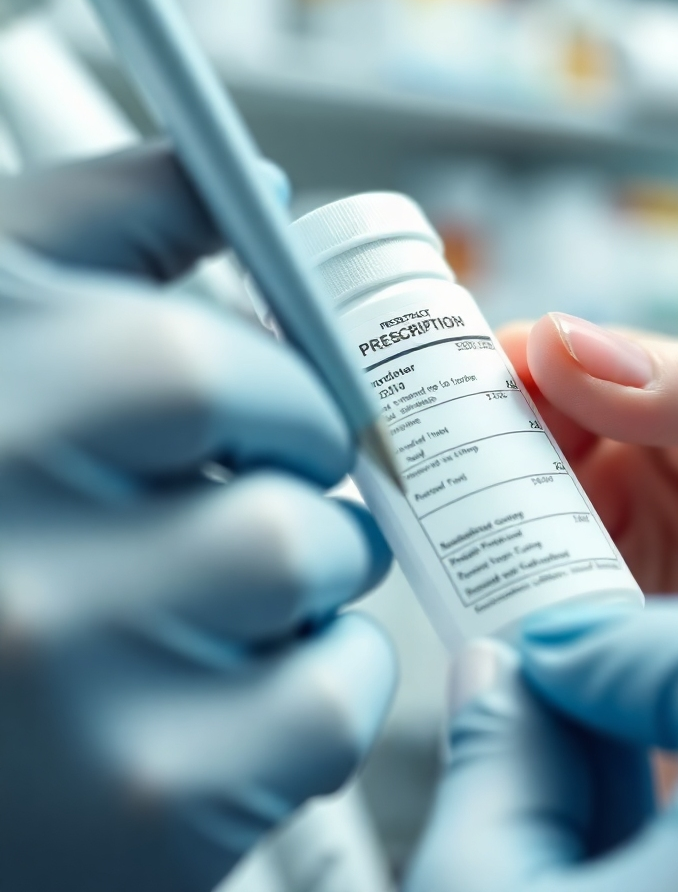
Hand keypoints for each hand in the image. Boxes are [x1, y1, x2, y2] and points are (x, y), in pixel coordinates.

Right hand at [0, 145, 395, 891]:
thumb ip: (117, 220)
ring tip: (239, 589)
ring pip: (313, 576)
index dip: (273, 390)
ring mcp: (73, 697)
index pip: (201, 366)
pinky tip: (250, 679)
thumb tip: (255, 180)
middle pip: (282, 483)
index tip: (278, 415)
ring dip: (315, 575)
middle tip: (259, 500)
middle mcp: (9, 556)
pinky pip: (327, 708)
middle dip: (304, 485)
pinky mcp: (140, 815)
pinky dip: (328, 682)